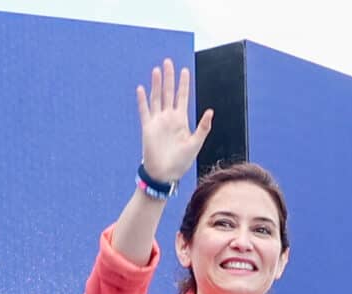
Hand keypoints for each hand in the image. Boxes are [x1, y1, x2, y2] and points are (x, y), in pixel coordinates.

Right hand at [136, 58, 212, 183]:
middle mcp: (168, 118)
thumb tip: (210, 111)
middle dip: (169, 78)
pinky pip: (144, 111)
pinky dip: (142, 100)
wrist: (164, 174)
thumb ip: (203, 128)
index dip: (183, 84)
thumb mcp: (196, 144)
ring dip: (156, 84)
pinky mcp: (147, 128)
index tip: (185, 70)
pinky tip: (141, 88)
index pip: (182, 97)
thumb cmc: (181, 162)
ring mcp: (157, 122)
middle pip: (169, 93)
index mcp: (181, 120)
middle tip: (168, 62)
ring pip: (156, 98)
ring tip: (156, 70)